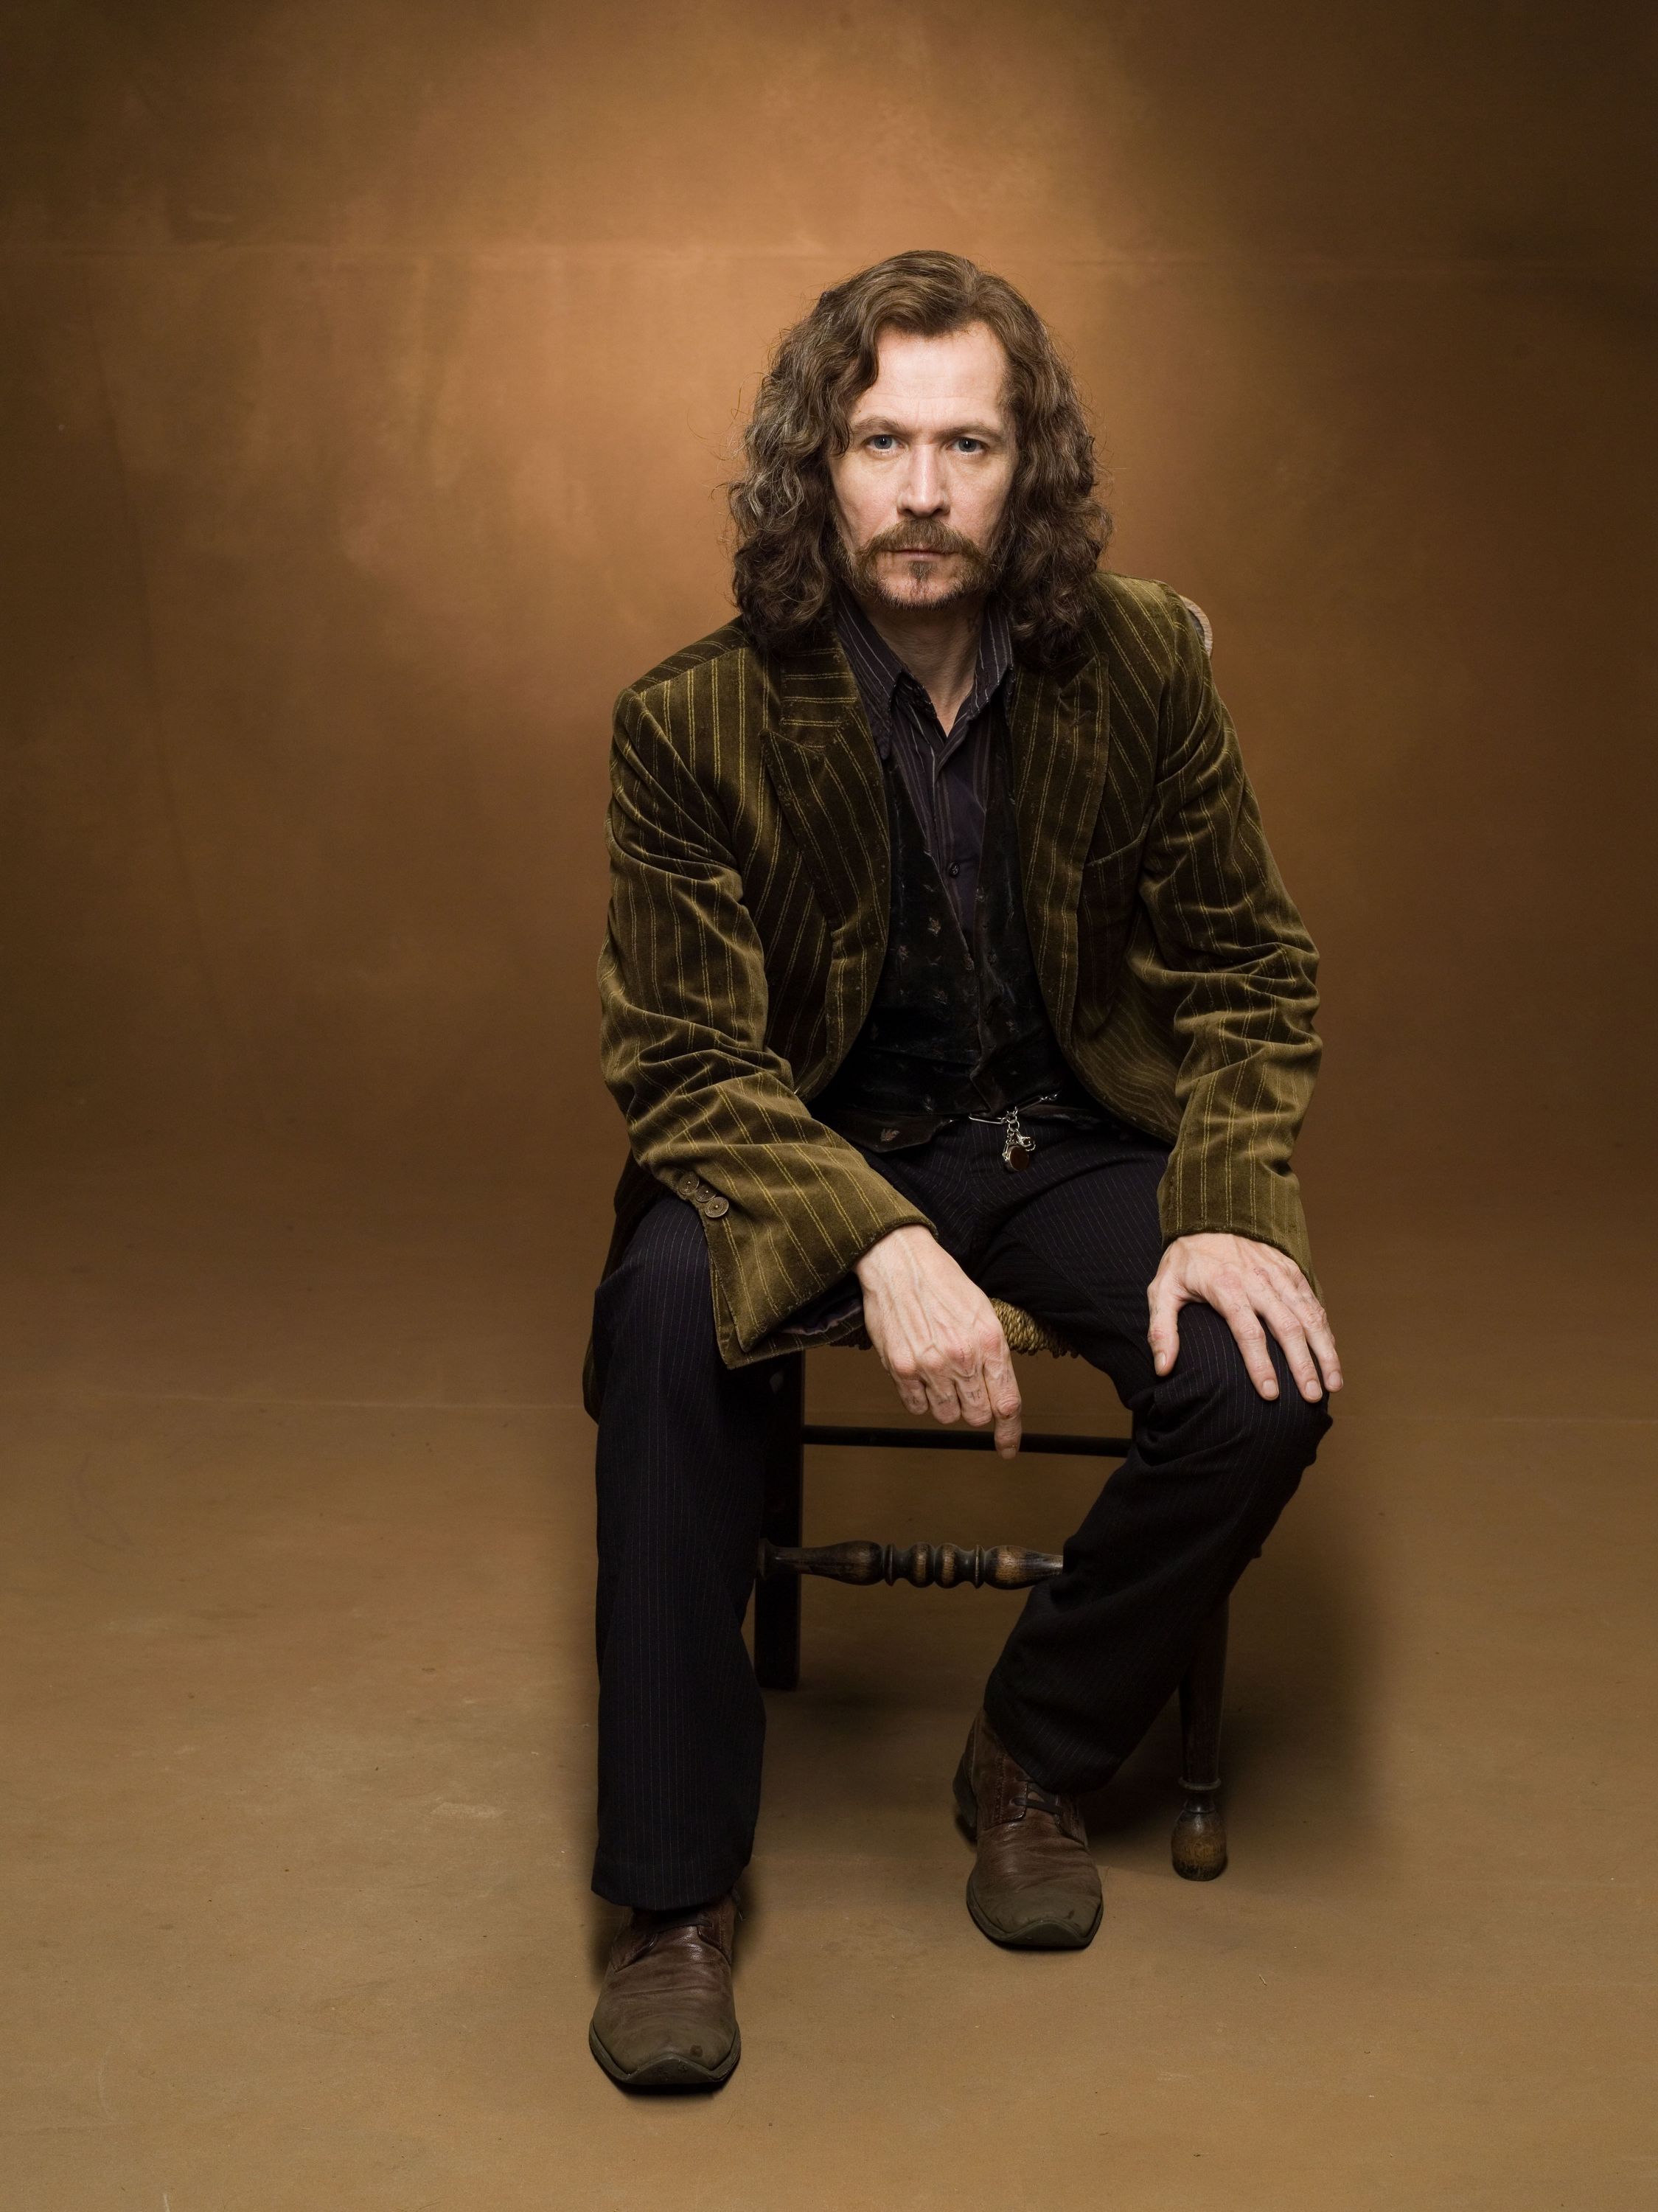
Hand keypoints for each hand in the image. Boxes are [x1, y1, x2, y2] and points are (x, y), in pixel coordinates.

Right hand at [854, 1225, 1022, 1456]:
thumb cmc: (943, 1282)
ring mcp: (930, 1365)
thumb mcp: (983, 1312)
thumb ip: (993, 1353)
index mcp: (989, 1342)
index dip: (1010, 1432)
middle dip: (975, 1409)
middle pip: (978, 1415)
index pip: (1008, 1403)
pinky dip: (921, 1399)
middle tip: (966, 1391)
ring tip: (940, 1376)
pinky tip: (921, 1376)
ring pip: (946, 1415)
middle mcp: (962, 1358)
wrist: (901, 1261)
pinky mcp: (901, 1367)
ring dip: (947, 1404)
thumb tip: (999, 1390)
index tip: (1008, 1447)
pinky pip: (916, 1406)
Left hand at [1148, 1232, 1342, 1402]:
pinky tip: (1330, 1353)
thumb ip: (1161, 1329)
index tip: (1270, 1394)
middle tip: (1311, 1398)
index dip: (1260, 1364)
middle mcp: (1258, 1280)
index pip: (1248, 1331)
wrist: (1210, 1217)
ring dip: (1324, 1351)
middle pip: (1287, 1327)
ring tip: (1333, 1384)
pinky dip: (1324, 1329)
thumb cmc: (1185, 1261)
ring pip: (1308, 1316)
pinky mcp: (1291, 1270)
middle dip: (1302, 1365)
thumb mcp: (1163, 1289)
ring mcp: (1278, 1274)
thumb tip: (1162, 1368)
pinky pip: (1312, 1302)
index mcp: (1226, 1287)